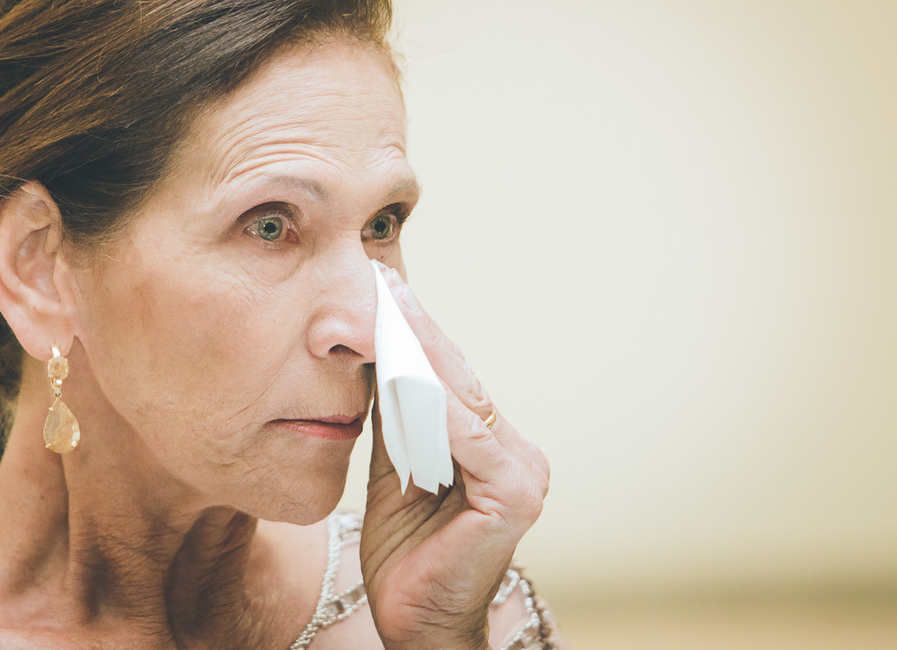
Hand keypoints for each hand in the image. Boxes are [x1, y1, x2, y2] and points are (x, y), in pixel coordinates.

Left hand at [360, 267, 549, 649]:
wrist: (415, 623)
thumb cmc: (405, 552)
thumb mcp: (393, 469)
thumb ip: (394, 418)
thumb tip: (373, 355)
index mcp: (494, 447)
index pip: (451, 380)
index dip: (417, 335)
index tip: (385, 289)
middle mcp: (517, 453)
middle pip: (458, 380)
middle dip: (418, 329)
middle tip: (385, 282)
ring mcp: (523, 473)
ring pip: (462, 399)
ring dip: (421, 351)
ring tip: (389, 307)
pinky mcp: (514, 494)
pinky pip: (465, 437)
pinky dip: (432, 403)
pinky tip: (404, 370)